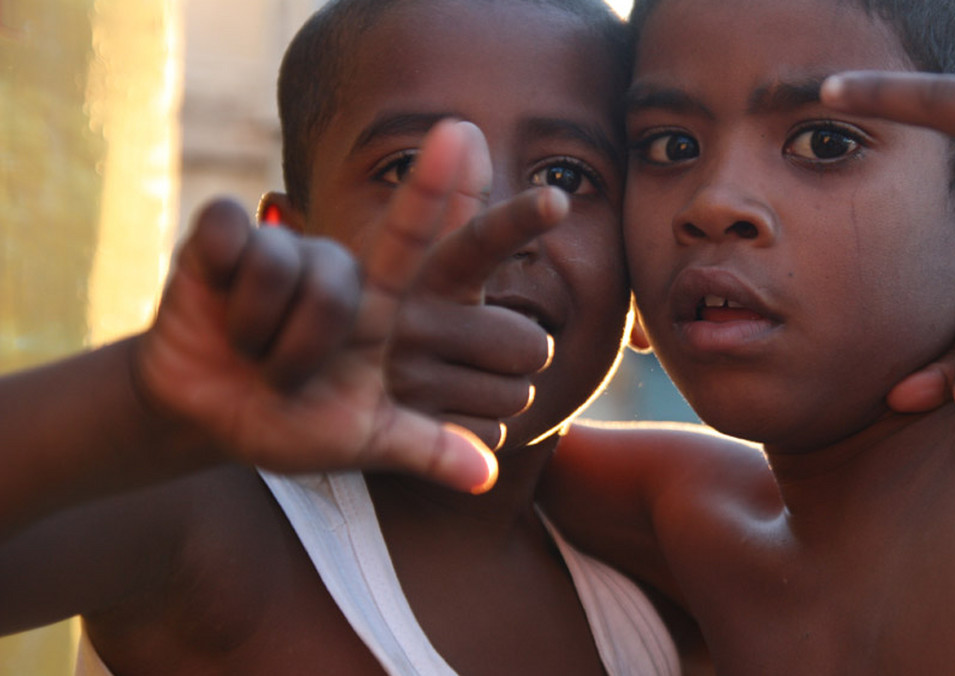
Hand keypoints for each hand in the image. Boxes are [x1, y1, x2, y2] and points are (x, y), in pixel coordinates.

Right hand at [134, 121, 559, 491]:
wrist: (199, 416)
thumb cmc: (287, 421)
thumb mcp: (361, 437)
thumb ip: (423, 446)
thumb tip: (489, 477)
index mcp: (390, 306)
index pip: (459, 257)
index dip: (506, 224)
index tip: (560, 201)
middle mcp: (352, 270)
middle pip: (403, 228)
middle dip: (425, 202)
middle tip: (364, 285)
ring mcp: (291, 249)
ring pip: (313, 283)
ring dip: (284, 350)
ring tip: (264, 364)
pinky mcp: (224, 236)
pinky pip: (242, 251)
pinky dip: (231, 307)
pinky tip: (222, 320)